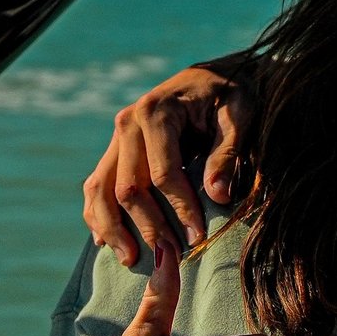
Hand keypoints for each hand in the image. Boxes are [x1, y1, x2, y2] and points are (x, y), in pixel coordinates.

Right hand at [84, 66, 246, 264]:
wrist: (214, 76)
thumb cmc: (231, 95)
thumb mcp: (240, 115)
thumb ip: (227, 153)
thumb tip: (217, 195)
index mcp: (156, 111)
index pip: (163, 173)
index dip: (180, 209)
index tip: (198, 237)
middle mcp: (127, 123)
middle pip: (128, 187)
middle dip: (150, 226)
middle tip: (171, 258)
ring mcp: (116, 137)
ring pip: (101, 190)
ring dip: (113, 228)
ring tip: (131, 259)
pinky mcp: (115, 149)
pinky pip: (97, 186)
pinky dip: (97, 215)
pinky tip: (106, 242)